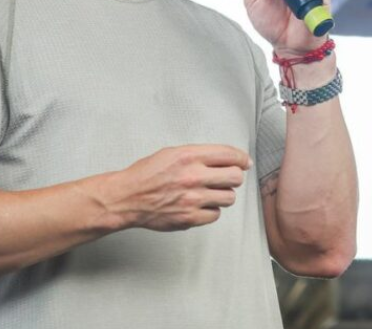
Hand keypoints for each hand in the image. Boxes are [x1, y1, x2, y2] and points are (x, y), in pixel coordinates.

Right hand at [110, 145, 251, 231]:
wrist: (127, 197)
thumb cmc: (147, 174)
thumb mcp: (172, 153)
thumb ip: (199, 154)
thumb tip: (227, 158)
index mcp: (189, 156)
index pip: (230, 155)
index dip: (242, 158)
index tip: (244, 162)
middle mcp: (193, 176)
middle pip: (235, 177)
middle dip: (234, 177)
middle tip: (227, 178)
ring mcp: (192, 199)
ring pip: (229, 198)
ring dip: (223, 195)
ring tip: (210, 192)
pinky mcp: (189, 218)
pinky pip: (215, 214)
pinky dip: (211, 210)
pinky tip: (200, 205)